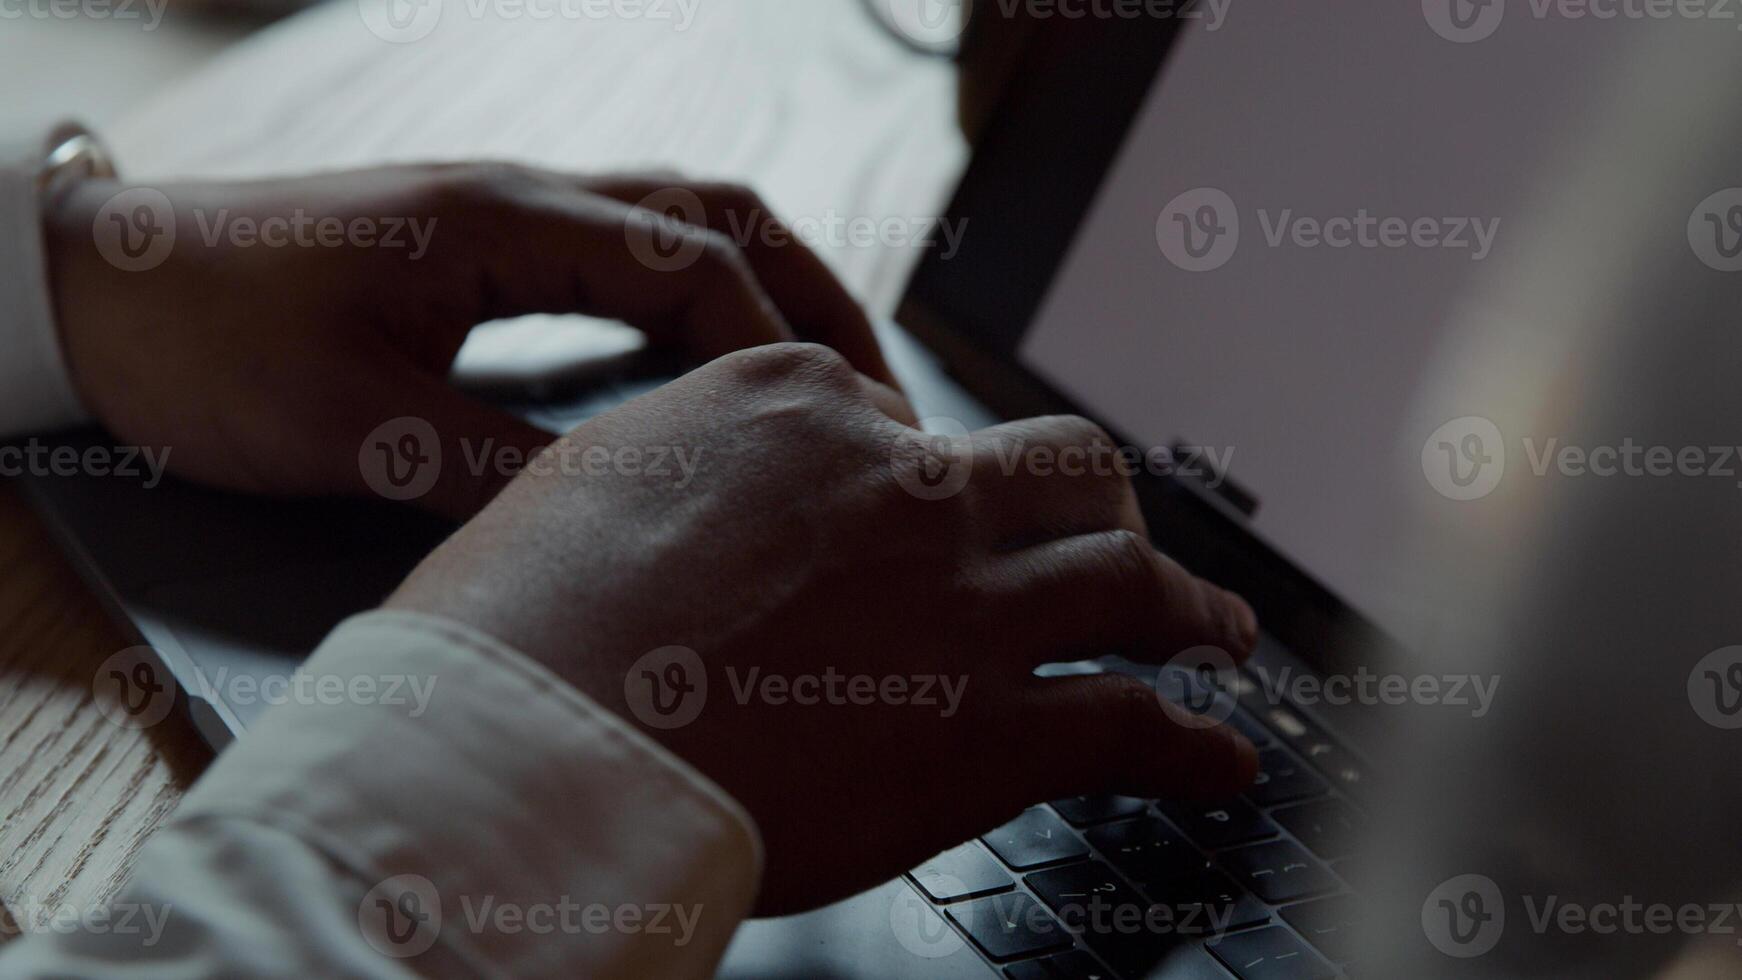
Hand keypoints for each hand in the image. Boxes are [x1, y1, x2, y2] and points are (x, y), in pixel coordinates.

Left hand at [43, 164, 893, 517]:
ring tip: (830, 382)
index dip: (779, 357)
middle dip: (819, 301)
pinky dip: (705, 302)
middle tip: (881, 400)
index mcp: (504, 219)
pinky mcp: (488, 246)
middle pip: (726, 216)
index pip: (695, 268)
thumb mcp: (350, 426)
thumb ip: (496, 466)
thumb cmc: (203, 343)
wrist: (95, 290)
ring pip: (688, 223)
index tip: (828, 439)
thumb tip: (624, 513)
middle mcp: (526, 198)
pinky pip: (632, 254)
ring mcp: (511, 215)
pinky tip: (717, 368)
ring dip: (773, 290)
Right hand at [386, 343, 1259, 913]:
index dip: (930, 482)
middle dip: (1099, 505)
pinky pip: (1134, 725)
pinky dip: (1194, 743)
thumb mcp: (588, 484)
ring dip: (1187, 607)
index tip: (939, 520)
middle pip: (1060, 468)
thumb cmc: (518, 630)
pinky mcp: (991, 730)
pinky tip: (1219, 758)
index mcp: (796, 406)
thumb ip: (687, 470)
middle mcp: (902, 486)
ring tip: (1217, 632)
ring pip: (1128, 576)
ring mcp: (962, 602)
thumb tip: (720, 503)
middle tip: (1121, 538)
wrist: (527, 748)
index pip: (910, 427)